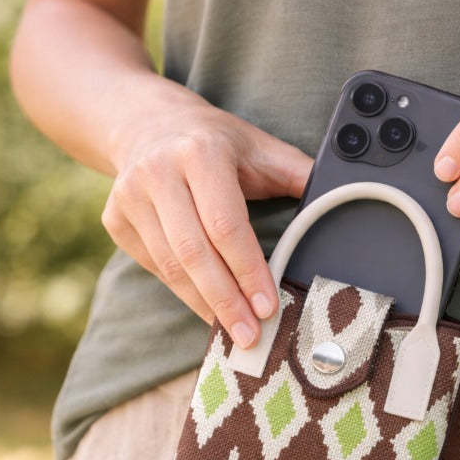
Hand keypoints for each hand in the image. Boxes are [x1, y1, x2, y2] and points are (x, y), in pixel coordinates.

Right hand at [102, 93, 312, 346]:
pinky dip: (184, 293)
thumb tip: (345, 196)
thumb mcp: (257, 146)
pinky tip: (208, 310)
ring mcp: (129, 197)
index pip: (226, 225)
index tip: (269, 306)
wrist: (143, 122)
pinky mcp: (115, 220)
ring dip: (205, 304)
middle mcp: (158, 173)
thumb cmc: (213, 142)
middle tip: (251, 336)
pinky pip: (154, 268)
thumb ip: (296, 173)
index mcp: (199, 152)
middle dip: (226, 301)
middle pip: (193, 253)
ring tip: (233, 332)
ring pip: (170, 267)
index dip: (248, 270)